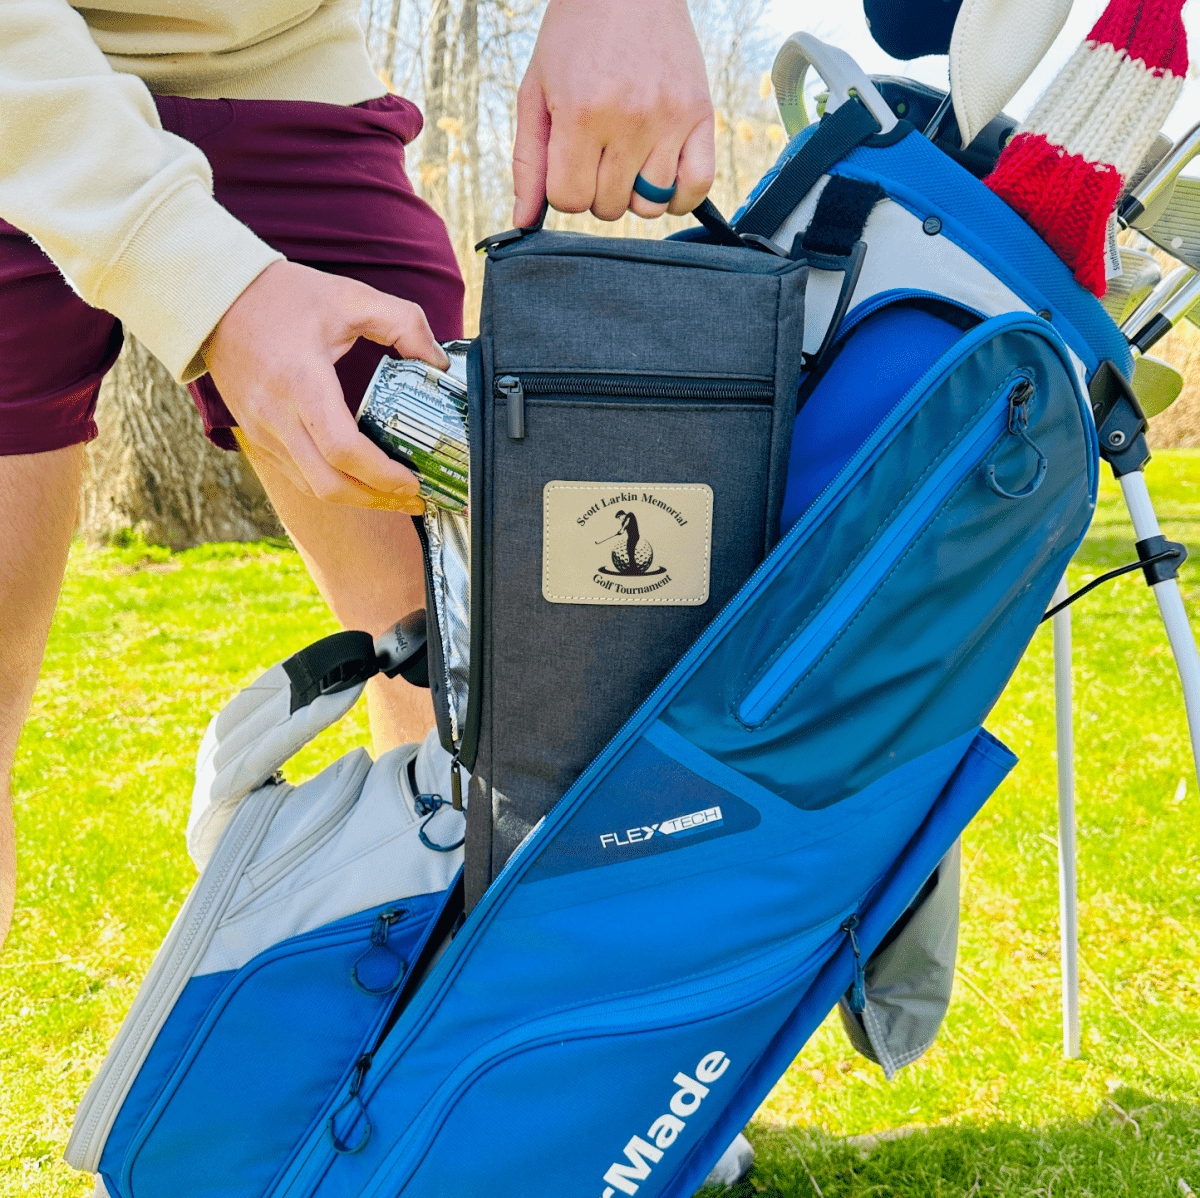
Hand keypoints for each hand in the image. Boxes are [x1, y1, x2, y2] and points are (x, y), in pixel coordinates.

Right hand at [203, 262, 448, 510]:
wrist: (215, 298)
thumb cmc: (282, 296)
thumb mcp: (350, 297)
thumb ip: (404, 323)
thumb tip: (439, 363)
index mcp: (301, 381)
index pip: (343, 449)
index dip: (383, 475)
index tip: (415, 481)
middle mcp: (276, 416)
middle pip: (330, 484)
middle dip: (378, 500)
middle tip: (416, 500)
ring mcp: (262, 431)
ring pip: (313, 488)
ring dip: (359, 500)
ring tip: (397, 498)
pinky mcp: (257, 437)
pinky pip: (299, 477)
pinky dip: (334, 487)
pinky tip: (362, 483)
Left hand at [512, 0, 714, 225]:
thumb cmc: (575, 37)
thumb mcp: (535, 91)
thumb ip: (527, 160)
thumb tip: (523, 221)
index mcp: (581, 113)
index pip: (570, 200)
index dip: (565, 188)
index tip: (569, 161)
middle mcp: (628, 119)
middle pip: (609, 206)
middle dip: (597, 189)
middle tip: (598, 152)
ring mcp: (669, 119)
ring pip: (650, 205)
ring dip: (635, 193)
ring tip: (629, 157)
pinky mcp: (701, 114)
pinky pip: (696, 187)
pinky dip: (679, 196)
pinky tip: (662, 176)